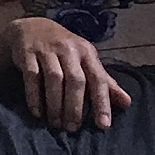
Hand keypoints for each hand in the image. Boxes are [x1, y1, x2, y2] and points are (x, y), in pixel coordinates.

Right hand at [2, 18, 132, 132]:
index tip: (104, 125)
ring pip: (54, 79)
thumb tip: (127, 102)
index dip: (102, 102)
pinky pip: (32, 76)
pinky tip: (37, 112)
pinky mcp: (28, 53)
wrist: (31, 27)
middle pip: (75, 80)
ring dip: (55, 104)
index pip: (98, 78)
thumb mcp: (85, 60)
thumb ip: (104, 81)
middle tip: (72, 128)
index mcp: (86, 52)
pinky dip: (34, 96)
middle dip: (75, 106)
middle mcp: (69, 49)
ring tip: (56, 124)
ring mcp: (47, 50)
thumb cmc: (64, 50)